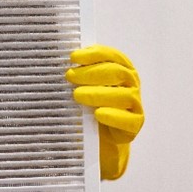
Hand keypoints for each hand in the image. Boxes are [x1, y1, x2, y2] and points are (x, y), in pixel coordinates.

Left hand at [65, 45, 143, 179]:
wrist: (100, 138)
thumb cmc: (90, 106)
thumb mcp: (84, 87)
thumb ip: (78, 75)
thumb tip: (57, 63)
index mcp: (121, 69)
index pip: (111, 56)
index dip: (93, 54)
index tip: (73, 57)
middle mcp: (130, 84)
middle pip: (117, 72)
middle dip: (92, 72)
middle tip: (70, 76)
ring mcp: (134, 104)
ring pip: (124, 95)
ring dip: (98, 93)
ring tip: (77, 95)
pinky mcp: (134, 125)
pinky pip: (128, 120)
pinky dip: (113, 116)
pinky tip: (97, 114)